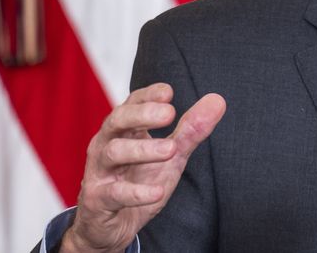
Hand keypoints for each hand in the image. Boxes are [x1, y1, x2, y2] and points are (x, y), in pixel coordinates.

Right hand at [62, 83, 225, 252]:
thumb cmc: (139, 180)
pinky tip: (158, 192)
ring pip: (113, 152)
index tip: (168, 92)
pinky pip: (114, 194)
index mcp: (123, 130)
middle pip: (117, 120)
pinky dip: (136, 192)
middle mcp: (106, 145)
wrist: (112, 226)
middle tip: (170, 113)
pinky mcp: (98, 200)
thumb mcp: (170, 155)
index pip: (132, 103)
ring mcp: (100, 172)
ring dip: (143, 149)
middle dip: (142, 114)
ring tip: (171, 150)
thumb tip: (217, 100)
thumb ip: (191, 129)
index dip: (148, 95)